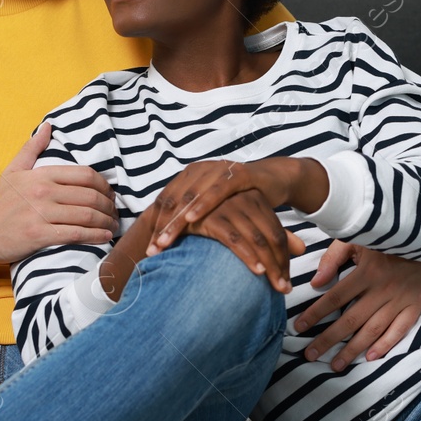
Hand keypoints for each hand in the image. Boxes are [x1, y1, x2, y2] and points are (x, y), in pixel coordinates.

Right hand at [0, 123, 117, 265]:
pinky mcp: (39, 235)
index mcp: (41, 175)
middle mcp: (43, 192)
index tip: (110, 194)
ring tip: (113, 226)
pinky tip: (104, 237)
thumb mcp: (13, 171)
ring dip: (106, 222)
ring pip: (86, 215)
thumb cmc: (0, 203)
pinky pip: (75, 234)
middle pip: (90, 196)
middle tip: (115, 213)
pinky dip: (95, 236)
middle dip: (109, 206)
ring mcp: (41, 214)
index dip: (104, 185)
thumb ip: (32, 148)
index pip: (85, 175)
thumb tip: (49, 126)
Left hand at [146, 158, 325, 254]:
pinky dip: (203, 205)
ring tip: (165, 242)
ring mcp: (218, 170)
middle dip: (161, 227)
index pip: (166, 202)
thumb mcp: (212, 208)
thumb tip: (167, 242)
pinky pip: (217, 191)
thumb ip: (192, 219)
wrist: (272, 180)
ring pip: (190, 196)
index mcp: (189, 176)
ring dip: (176, 221)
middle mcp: (200, 170)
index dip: (155, 225)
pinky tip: (192, 219)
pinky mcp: (238, 174)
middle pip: (174, 200)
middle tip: (152, 251)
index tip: (148, 249)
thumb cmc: (238, 199)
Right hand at [186, 190, 304, 293]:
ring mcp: (229, 207)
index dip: (285, 259)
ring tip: (277, 287)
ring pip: (258, 240)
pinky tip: (257, 271)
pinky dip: (248, 256)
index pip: (278, 233)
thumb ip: (272, 233)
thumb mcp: (245, 221)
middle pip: (272, 238)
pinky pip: (236, 240)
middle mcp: (245, 200)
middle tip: (285, 289)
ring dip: (270, 266)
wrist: (176, 210)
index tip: (287, 280)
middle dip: (281, 266)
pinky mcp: (212, 218)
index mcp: (256, 199)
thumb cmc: (212, 217)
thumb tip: (302, 248)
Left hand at [292, 241, 420, 371]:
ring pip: (372, 330)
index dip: (315, 314)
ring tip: (335, 365)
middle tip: (310, 355)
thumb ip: (335, 257)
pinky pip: (400, 330)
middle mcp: (381, 290)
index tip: (298, 328)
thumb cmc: (388, 238)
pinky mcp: (415, 306)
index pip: (335, 297)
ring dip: (352, 349)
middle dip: (328, 340)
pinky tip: (369, 357)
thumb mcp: (359, 238)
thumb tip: (316, 282)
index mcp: (366, 272)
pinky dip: (385, 345)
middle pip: (350, 320)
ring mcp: (400, 300)